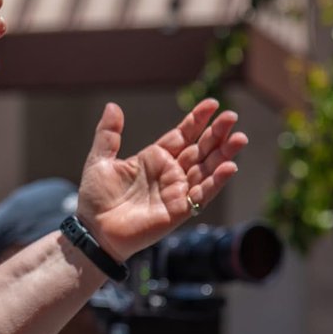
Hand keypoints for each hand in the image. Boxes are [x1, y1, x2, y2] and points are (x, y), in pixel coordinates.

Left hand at [76, 99, 246, 259]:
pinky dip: (216, 182)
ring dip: (224, 155)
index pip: (182, 135)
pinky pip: (202, 194)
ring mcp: (177, 191)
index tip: (212, 104)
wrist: (93, 230)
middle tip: (231, 116)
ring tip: (239, 138)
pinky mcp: (179, 210)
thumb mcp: (100, 160)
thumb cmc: (96, 197)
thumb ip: (108, 134)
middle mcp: (170, 173)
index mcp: (155, 158)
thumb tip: (113, 106)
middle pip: (199, 149)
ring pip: (207, 169)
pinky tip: (229, 167)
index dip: (197, 120)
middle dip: (216, 133)